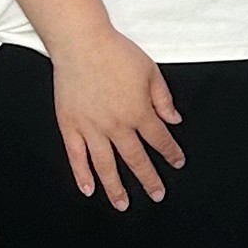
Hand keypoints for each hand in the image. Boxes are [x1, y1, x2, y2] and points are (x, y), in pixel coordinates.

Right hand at [51, 22, 183, 208]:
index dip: (171, 153)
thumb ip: (163, 99)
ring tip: (123, 204)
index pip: (160, 140)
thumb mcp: (150, 71)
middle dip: (149, 180)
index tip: (177, 163)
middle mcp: (116, 125)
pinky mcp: (69, 125)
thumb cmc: (116, 52)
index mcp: (139, 112)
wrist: (81, 42)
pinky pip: (76, 156)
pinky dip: (82, 174)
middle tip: (157, 194)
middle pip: (136, 160)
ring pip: (106, 166)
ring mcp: (91, 128)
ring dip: (116, 188)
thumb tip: (174, 120)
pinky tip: (89, 189)